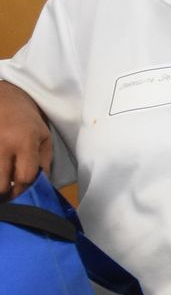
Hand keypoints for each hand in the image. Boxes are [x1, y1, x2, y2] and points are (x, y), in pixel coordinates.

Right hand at [0, 81, 52, 198]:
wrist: (5, 98)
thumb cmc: (27, 121)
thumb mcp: (44, 138)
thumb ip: (43, 163)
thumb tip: (40, 187)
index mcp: (25, 142)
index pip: (24, 177)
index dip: (24, 191)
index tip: (22, 196)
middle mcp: (3, 144)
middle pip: (1, 183)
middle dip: (6, 192)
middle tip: (9, 193)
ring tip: (3, 182)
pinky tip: (0, 168)